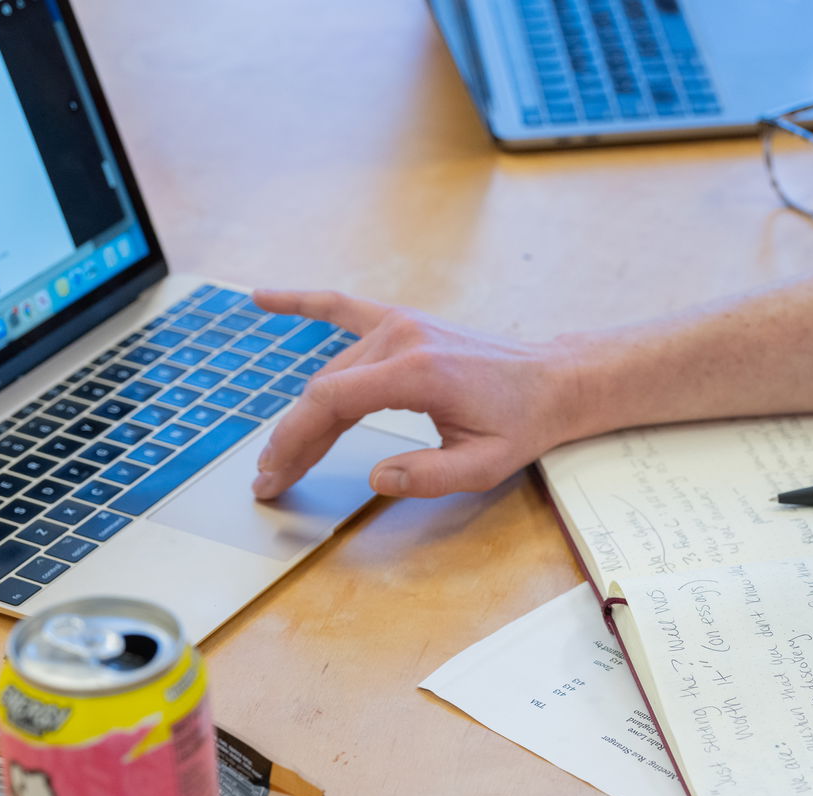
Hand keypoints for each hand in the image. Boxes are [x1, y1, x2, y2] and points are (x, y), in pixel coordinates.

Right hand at [249, 290, 587, 499]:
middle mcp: (401, 338)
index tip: (274, 475)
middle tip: (271, 480)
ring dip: (303, 413)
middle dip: (292, 439)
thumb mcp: (483, 467)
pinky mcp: (404, 321)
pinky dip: (302, 303)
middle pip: (323, 390)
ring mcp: (400, 323)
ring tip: (281, 454)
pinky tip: (261, 298)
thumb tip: (374, 479)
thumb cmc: (520, 424)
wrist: (551, 380)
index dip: (294, 441)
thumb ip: (428, 476)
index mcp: (416, 372)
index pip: (330, 403)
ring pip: (332, 371)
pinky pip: (342, 308)